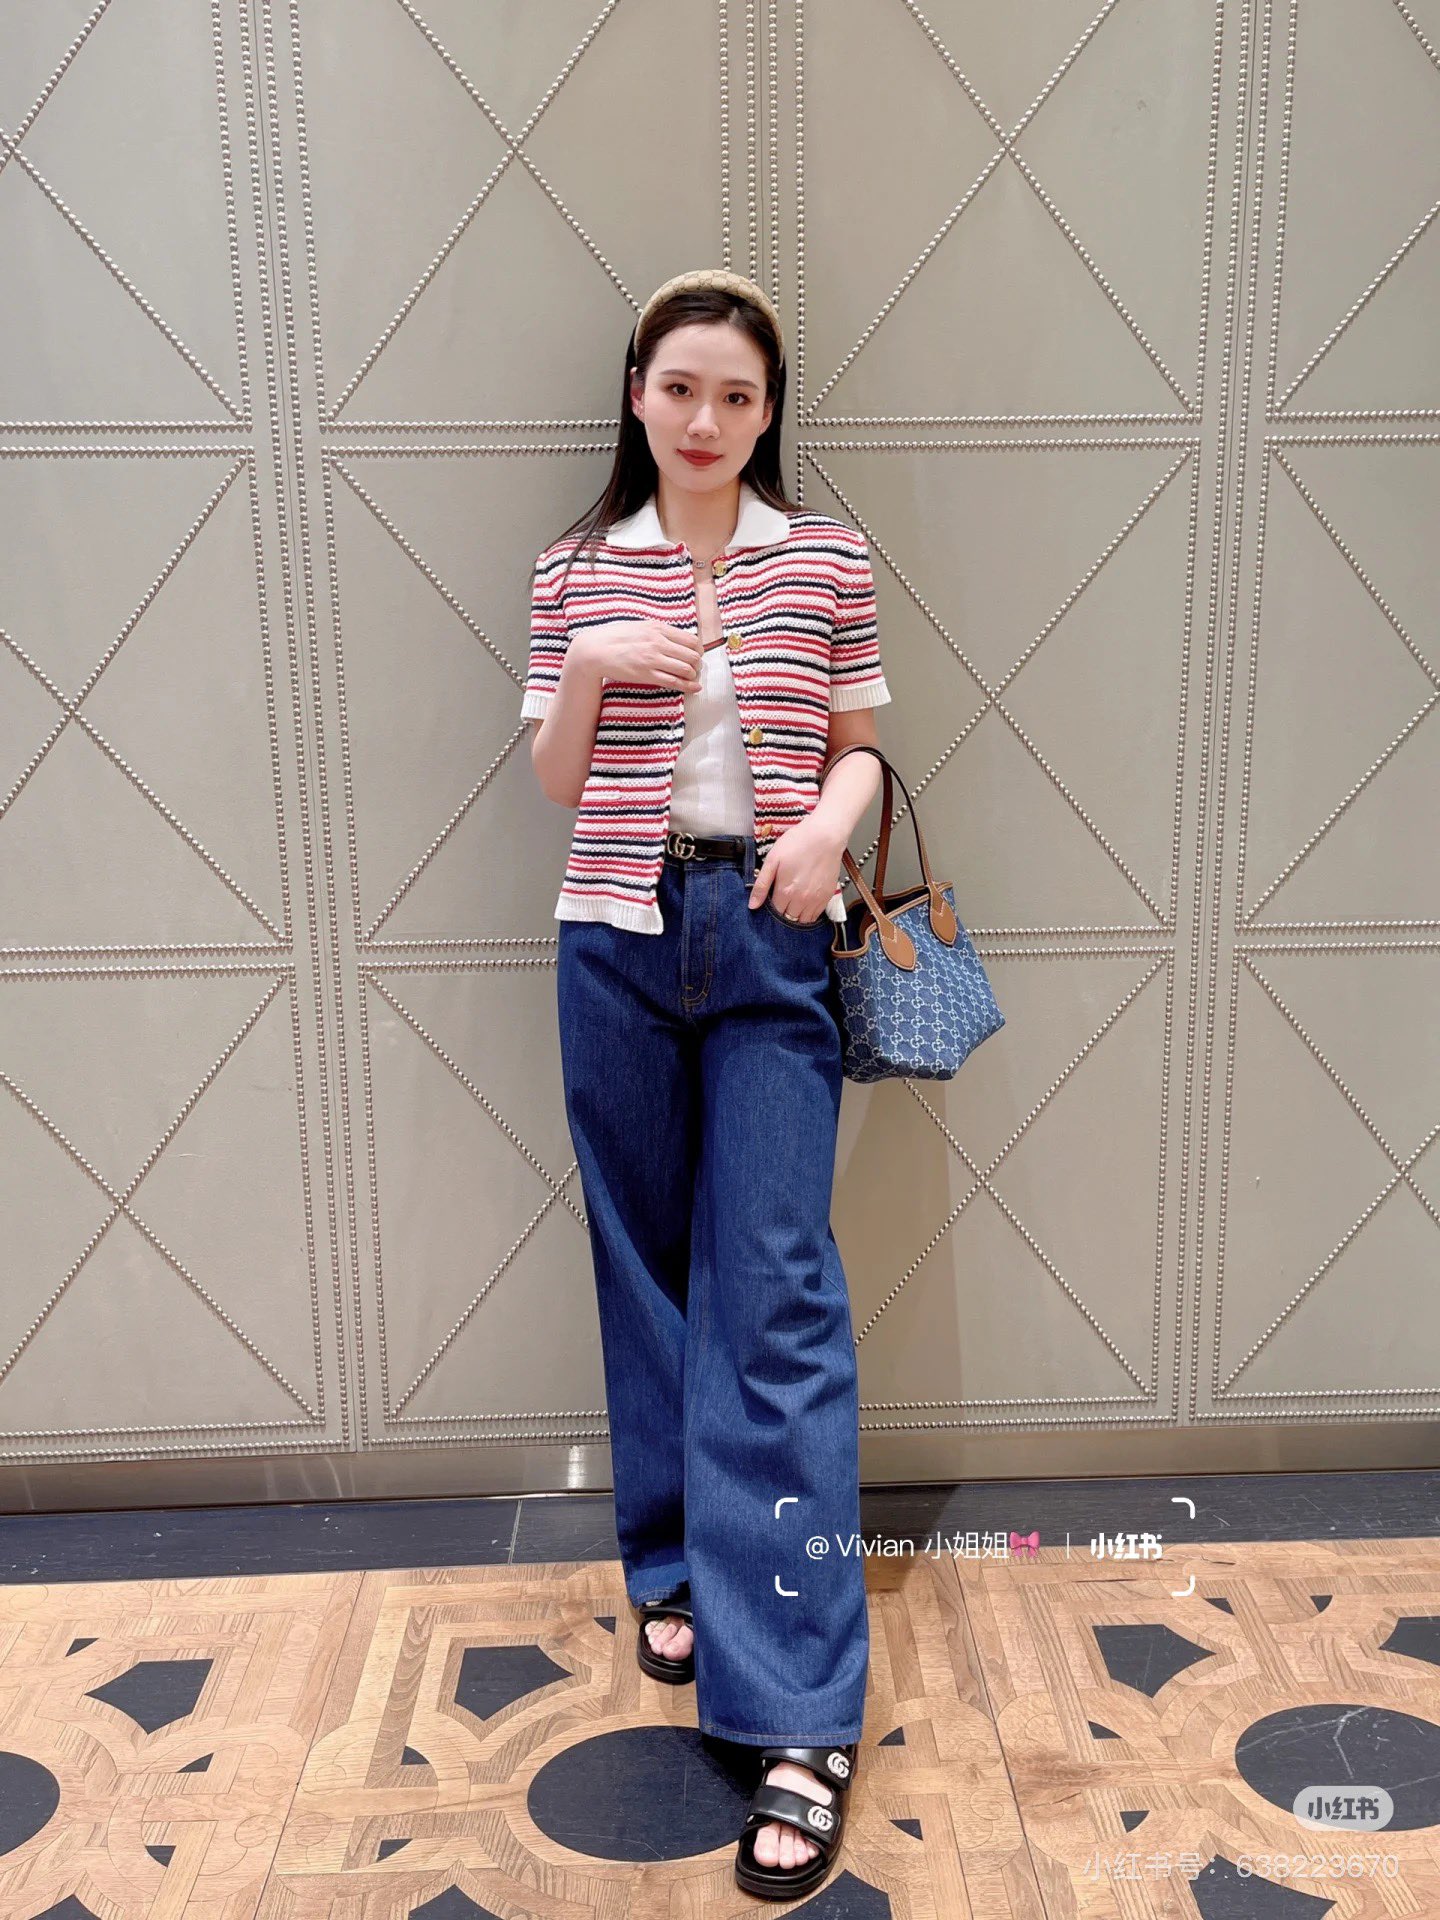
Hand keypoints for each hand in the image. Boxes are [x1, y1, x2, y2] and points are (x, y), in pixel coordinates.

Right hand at [573, 620, 701, 693]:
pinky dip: (688, 686)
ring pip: (686, 669)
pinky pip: (674, 682)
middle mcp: (658, 642)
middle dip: (697, 664)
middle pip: (692, 655)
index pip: (691, 640)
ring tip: (691, 678)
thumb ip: (658, 631)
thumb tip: (674, 637)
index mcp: (658, 628)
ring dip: (692, 675)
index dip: (698, 650)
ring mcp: (653, 659)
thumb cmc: (614, 637)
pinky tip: (694, 688)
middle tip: (695, 668)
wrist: (595, 650)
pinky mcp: (647, 675)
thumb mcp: (640, 626)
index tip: (696, 655)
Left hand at [748, 819, 845, 922]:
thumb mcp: (773, 860)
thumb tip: (752, 905)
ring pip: (802, 921)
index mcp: (785, 891)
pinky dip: (808, 914)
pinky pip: (816, 915)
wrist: (825, 836)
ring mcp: (816, 900)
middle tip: (781, 901)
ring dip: (795, 916)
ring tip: (792, 904)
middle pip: (788, 918)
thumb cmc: (797, 843)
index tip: (771, 900)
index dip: (770, 908)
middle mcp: (801, 900)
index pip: (774, 912)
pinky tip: (804, 904)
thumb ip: (761, 884)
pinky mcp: (827, 896)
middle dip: (782, 913)